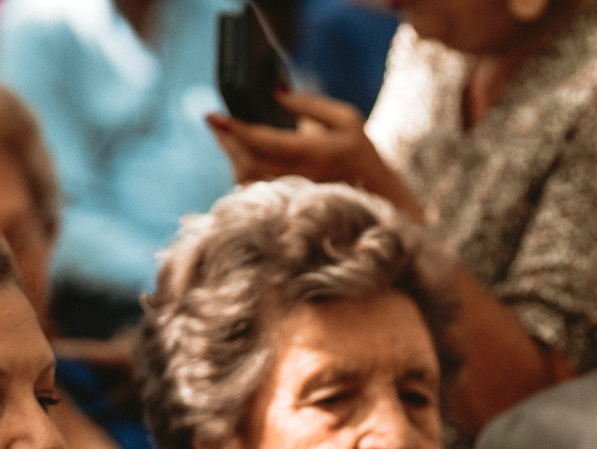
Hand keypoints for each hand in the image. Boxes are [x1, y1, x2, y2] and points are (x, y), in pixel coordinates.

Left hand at [206, 92, 419, 215]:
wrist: (382, 203)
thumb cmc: (362, 155)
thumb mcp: (347, 120)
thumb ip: (310, 104)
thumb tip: (275, 91)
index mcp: (318, 153)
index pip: (267, 142)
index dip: (237, 129)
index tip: (214, 116)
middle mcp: (303, 179)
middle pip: (248, 164)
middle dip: (227, 141)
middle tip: (216, 122)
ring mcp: (294, 198)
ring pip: (248, 181)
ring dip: (233, 157)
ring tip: (228, 136)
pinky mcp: (289, 208)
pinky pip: (254, 192)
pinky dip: (243, 172)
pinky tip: (242, 157)